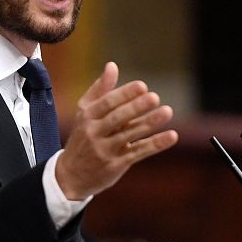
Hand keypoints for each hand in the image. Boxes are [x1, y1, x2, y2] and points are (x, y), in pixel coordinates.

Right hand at [56, 61, 178, 199]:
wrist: (70, 176)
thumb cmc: (83, 137)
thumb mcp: (85, 112)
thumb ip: (100, 89)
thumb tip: (112, 65)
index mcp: (87, 116)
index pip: (107, 103)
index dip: (124, 94)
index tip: (142, 86)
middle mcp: (94, 133)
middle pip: (117, 118)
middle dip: (136, 107)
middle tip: (155, 97)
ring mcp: (105, 150)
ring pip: (129, 135)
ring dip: (149, 123)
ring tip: (168, 111)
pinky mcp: (116, 165)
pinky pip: (138, 152)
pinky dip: (155, 144)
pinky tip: (172, 136)